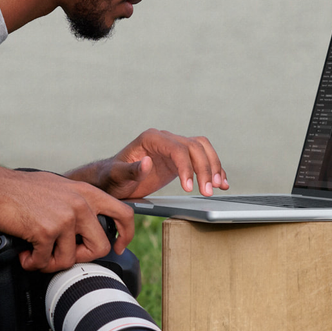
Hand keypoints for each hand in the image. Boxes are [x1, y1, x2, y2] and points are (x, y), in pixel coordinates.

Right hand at [0, 169, 134, 273]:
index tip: (117, 247)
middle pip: (100, 247)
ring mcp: (64, 217)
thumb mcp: (58, 188)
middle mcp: (80, 204)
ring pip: (69, 260)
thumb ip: (76, 204)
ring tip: (35, 254)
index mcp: (85, 192)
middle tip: (59, 254)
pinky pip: (45, 261)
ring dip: (49, 263)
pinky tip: (24, 254)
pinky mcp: (47, 230)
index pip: (124, 213)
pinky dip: (32, 263)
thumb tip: (85, 230)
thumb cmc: (19, 190)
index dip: (126, 235)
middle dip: (79, 258)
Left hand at [71, 128, 228, 198]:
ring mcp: (173, 148)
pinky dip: (213, 169)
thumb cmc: (111, 178)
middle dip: (204, 169)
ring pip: (202, 149)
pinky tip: (221, 183)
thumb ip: (131, 170)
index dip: (186, 167)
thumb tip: (147, 162)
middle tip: (207, 192)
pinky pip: (201, 158)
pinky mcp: (179, 159)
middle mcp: (164, 139)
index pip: (177, 148)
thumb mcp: (117, 176)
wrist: (111, 181)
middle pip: (194, 147)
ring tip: (218, 187)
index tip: (189, 188)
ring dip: (213, 167)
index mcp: (150, 138)